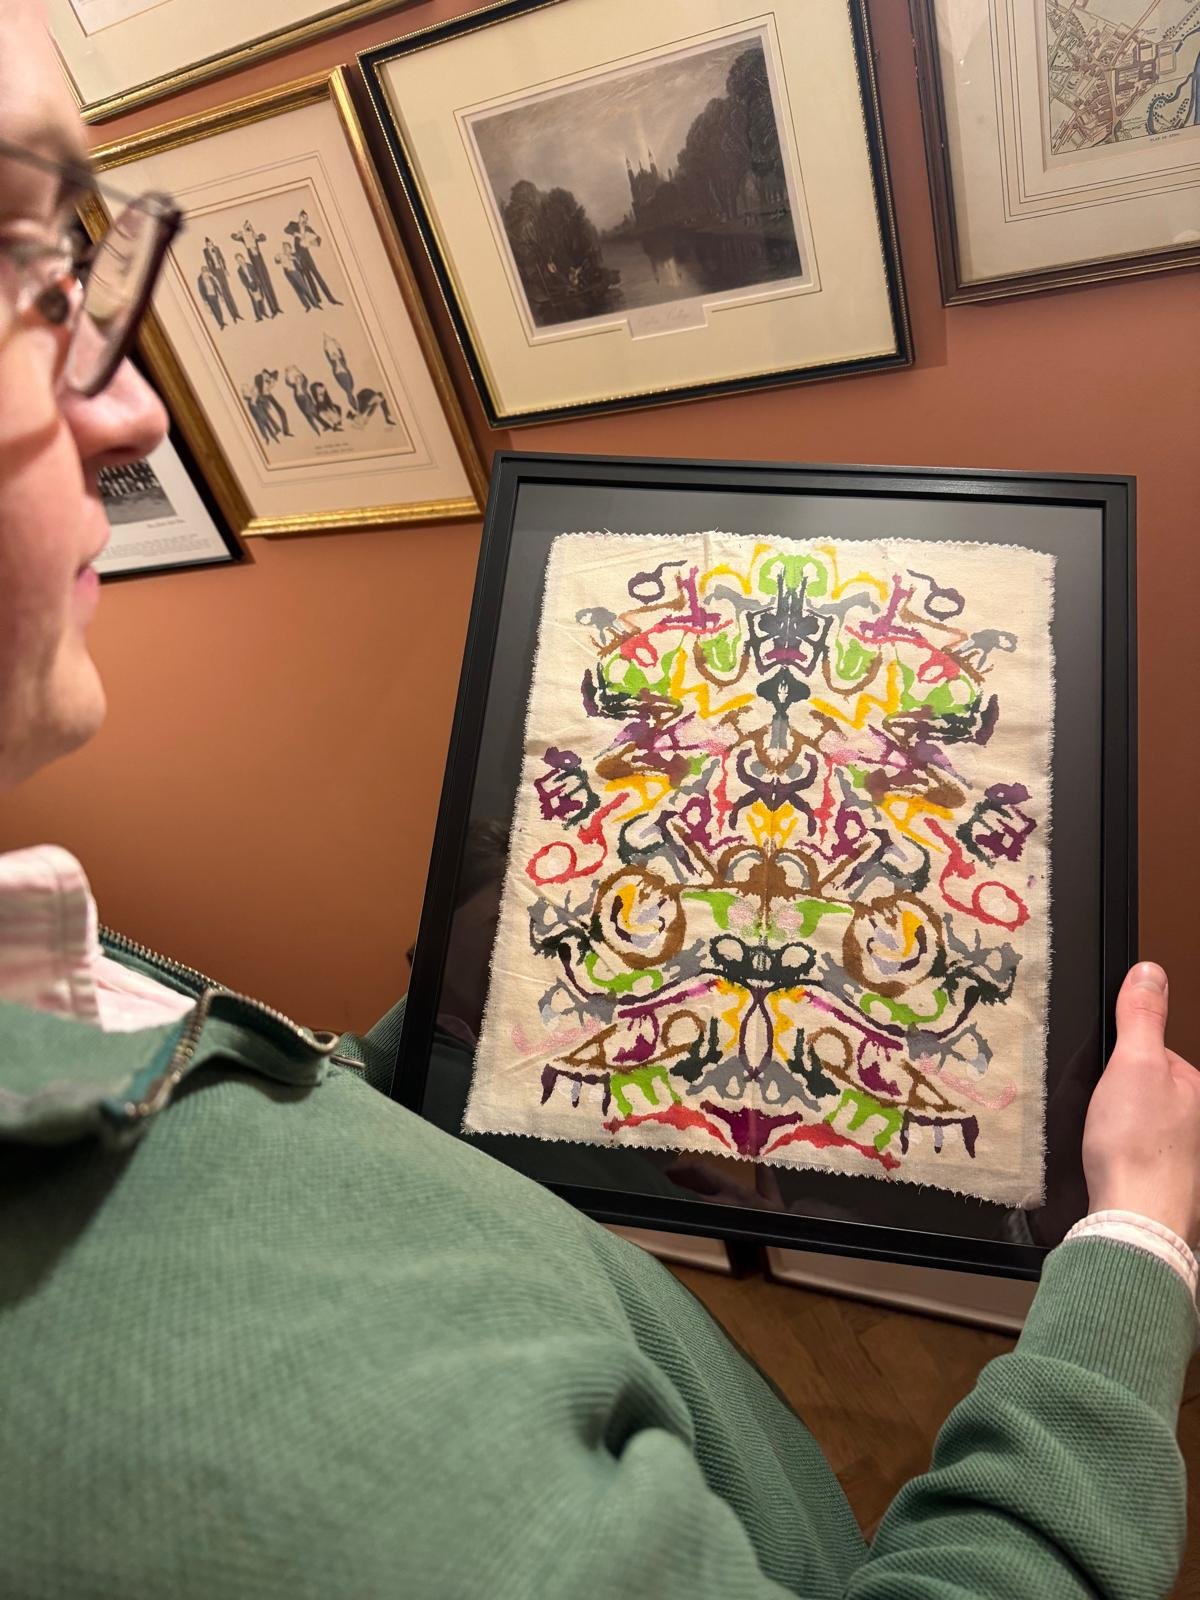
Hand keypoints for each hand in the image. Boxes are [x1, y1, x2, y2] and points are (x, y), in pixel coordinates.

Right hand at [1082, 962, 1199, 1243]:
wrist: (1133, 1221)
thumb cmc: (1138, 1148)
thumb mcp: (1134, 1062)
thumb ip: (1141, 1017)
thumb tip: (1150, 973)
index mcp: (1195, 1089)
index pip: (1154, 1054)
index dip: (1122, 1059)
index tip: (1107, 1074)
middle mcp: (1195, 1124)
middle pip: (1144, 1093)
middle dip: (1117, 1099)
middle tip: (1101, 1111)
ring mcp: (1180, 1157)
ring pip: (1137, 1127)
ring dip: (1115, 1132)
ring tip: (1101, 1140)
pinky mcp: (1160, 1185)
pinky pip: (1131, 1157)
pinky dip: (1116, 1158)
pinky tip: (1106, 1164)